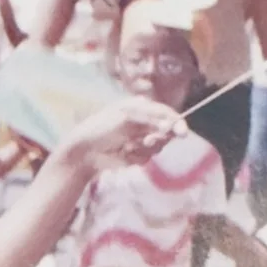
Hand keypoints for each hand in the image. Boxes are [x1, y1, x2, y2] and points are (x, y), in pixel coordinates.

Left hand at [62, 97, 182, 174]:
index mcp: (142, 108)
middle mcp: (144, 123)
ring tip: (126, 147)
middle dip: (157, 138)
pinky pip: (146, 158)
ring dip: (143, 148)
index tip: (182, 132)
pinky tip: (122, 154)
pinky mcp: (135, 156)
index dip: (176, 123)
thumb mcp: (127, 118)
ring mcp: (140, 140)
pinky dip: (135, 157)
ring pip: (157, 147)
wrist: (85, 151)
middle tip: (147, 140)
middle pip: (166, 132)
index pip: (166, 114)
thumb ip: (150, 120)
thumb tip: (170, 126)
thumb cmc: (102, 128)